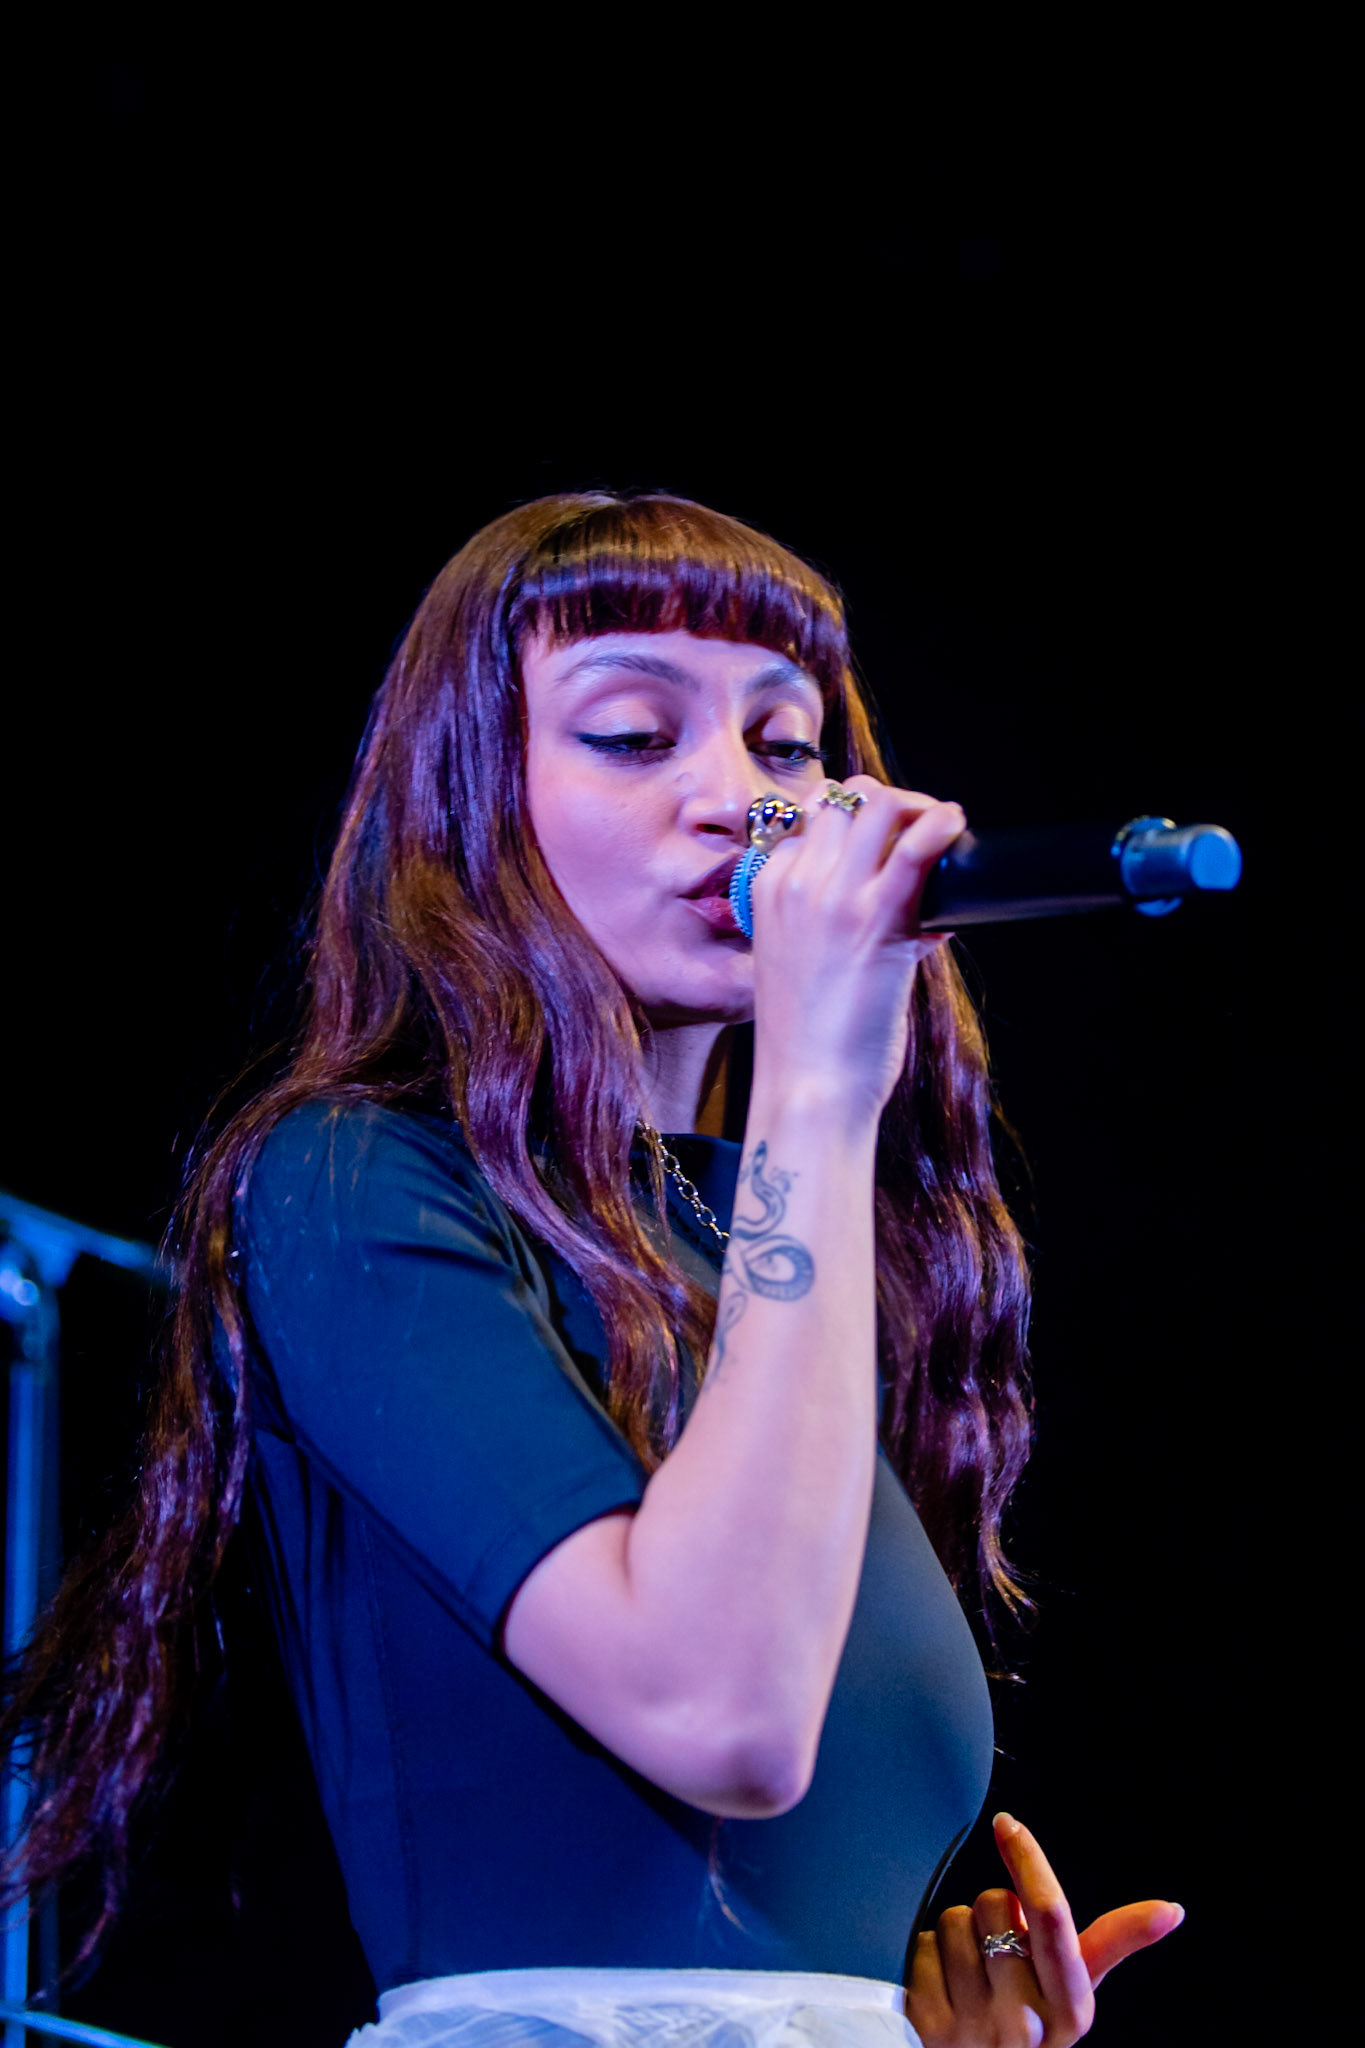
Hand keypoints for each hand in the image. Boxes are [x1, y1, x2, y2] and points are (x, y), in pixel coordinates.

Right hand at [748, 777, 964, 1124]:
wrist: (808, 1088)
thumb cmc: (811, 1041)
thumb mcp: (800, 965)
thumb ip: (833, 928)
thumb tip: (916, 914)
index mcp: (767, 891)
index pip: (811, 821)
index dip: (855, 828)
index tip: (884, 857)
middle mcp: (794, 883)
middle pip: (844, 801)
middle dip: (888, 805)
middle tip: (920, 834)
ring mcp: (832, 897)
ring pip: (877, 805)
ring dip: (916, 809)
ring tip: (943, 832)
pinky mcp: (876, 919)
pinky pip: (914, 846)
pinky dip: (940, 824)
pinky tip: (955, 827)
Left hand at [905, 1812, 1183, 2045]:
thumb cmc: (1031, 2018)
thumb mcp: (1074, 1990)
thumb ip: (1115, 1941)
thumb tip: (1174, 1909)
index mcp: (1070, 2007)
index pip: (1051, 1915)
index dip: (1029, 1860)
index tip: (1008, 1824)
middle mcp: (1025, 2023)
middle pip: (993, 1904)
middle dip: (992, 1914)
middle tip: (999, 1954)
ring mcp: (974, 2027)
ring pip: (953, 1921)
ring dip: (956, 1937)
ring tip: (970, 1976)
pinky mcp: (928, 2024)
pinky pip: (921, 1945)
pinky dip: (927, 1956)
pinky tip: (942, 1987)